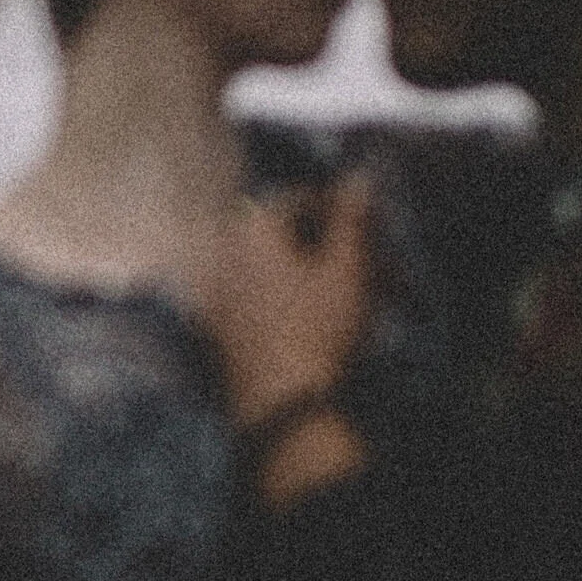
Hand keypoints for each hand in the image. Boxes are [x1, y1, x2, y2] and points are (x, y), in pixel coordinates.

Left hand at [203, 173, 374, 425]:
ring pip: (269, 269)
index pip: (295, 198)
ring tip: (348, 296)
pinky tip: (314, 322)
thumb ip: (352, 219)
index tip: (366, 225)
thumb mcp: (347, 268)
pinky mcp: (216, 329)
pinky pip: (254, 300)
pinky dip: (284, 300)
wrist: (282, 402)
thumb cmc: (318, 329)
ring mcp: (215, 293)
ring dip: (306, 274)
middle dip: (324, 245)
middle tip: (364, 265)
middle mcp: (223, 254)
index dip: (335, 207)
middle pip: (279, 235)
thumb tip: (359, 177)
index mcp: (251, 229)